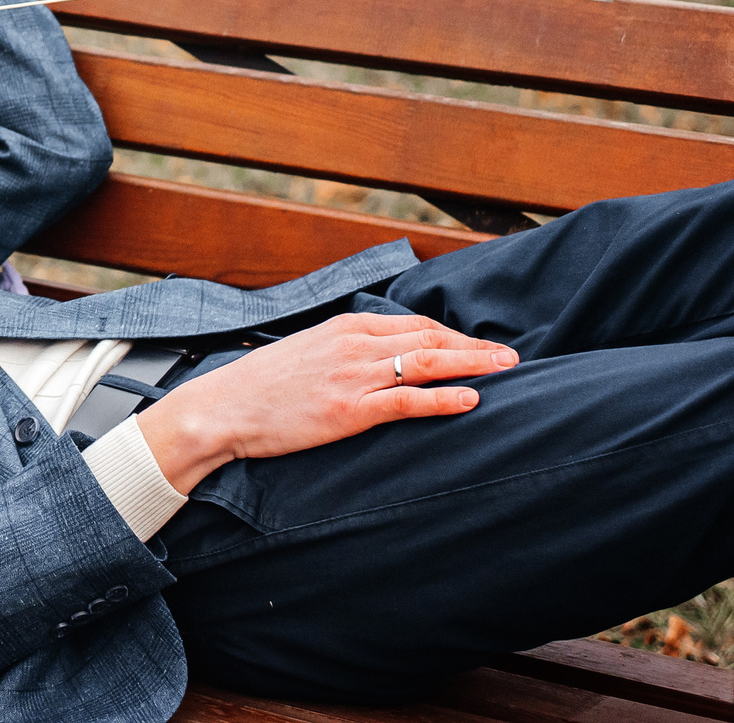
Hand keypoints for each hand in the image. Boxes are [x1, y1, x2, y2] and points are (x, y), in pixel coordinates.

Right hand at [133, 312, 518, 494]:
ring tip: (506, 369)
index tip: (480, 345)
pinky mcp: (349, 409)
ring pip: (428, 362)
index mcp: (344, 327)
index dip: (455, 335)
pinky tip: (471, 399)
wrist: (223, 409)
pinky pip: (408, 401)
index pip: (415, 324)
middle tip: (510, 355)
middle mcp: (353, 345)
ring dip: (473, 364)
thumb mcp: (307, 352)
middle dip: (474, 346)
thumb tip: (379, 355)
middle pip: (430, 338)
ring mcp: (352, 376)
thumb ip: (344, 349)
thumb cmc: (261, 386)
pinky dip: (444, 398)